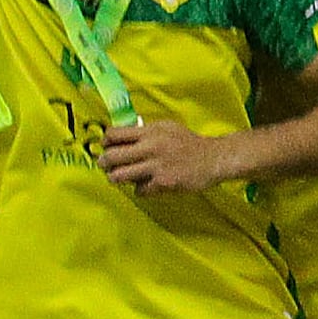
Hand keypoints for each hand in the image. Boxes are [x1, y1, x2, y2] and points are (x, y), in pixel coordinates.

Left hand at [96, 119, 233, 195]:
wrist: (214, 158)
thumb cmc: (189, 143)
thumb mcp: (167, 128)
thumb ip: (145, 131)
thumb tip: (121, 136)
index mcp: (150, 132)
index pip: (114, 134)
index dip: (106, 142)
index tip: (107, 147)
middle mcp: (151, 147)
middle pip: (111, 156)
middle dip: (104, 163)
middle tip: (105, 165)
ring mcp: (156, 166)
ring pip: (119, 176)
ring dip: (116, 178)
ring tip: (119, 178)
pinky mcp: (163, 183)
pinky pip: (139, 190)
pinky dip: (140, 189)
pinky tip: (147, 185)